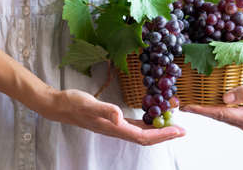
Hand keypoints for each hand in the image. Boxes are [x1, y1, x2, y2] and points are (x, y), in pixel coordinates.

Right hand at [43, 89, 185, 145]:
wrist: (60, 106)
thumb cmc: (74, 104)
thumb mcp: (89, 104)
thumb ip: (105, 110)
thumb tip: (119, 117)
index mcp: (114, 128)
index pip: (143, 136)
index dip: (162, 135)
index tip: (178, 130)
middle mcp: (116, 130)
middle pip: (145, 137)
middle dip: (165, 135)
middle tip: (182, 130)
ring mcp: (115, 126)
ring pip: (141, 133)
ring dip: (158, 131)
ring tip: (172, 125)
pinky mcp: (112, 120)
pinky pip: (134, 126)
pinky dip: (146, 124)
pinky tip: (151, 118)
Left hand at [180, 70, 242, 133]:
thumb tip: (224, 98)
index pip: (220, 114)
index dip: (201, 110)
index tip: (186, 107)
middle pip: (219, 116)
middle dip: (201, 109)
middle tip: (183, 103)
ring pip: (223, 114)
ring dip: (208, 108)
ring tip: (191, 101)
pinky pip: (229, 112)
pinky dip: (218, 106)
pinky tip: (208, 100)